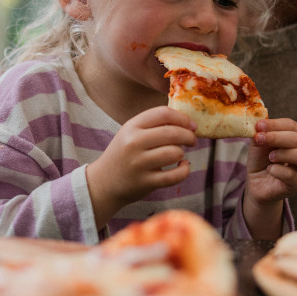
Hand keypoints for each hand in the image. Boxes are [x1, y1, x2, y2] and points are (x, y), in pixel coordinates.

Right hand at [86, 107, 196, 225]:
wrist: (104, 182)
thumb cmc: (123, 154)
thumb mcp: (131, 133)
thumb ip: (153, 125)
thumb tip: (187, 122)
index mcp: (131, 126)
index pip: (163, 113)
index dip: (183, 118)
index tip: (191, 125)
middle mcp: (134, 143)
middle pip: (173, 132)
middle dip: (189, 136)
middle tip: (192, 140)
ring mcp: (139, 164)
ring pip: (174, 153)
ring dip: (182, 153)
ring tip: (179, 154)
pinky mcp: (145, 182)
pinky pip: (174, 176)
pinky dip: (184, 170)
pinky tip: (182, 167)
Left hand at [243, 118, 296, 236]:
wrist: (257, 183)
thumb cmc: (261, 160)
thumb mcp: (258, 143)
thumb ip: (260, 132)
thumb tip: (258, 122)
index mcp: (296, 137)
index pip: (292, 125)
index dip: (275, 124)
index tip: (259, 126)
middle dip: (276, 137)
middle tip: (259, 139)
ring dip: (283, 154)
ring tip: (270, 156)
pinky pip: (292, 175)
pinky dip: (278, 170)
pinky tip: (269, 169)